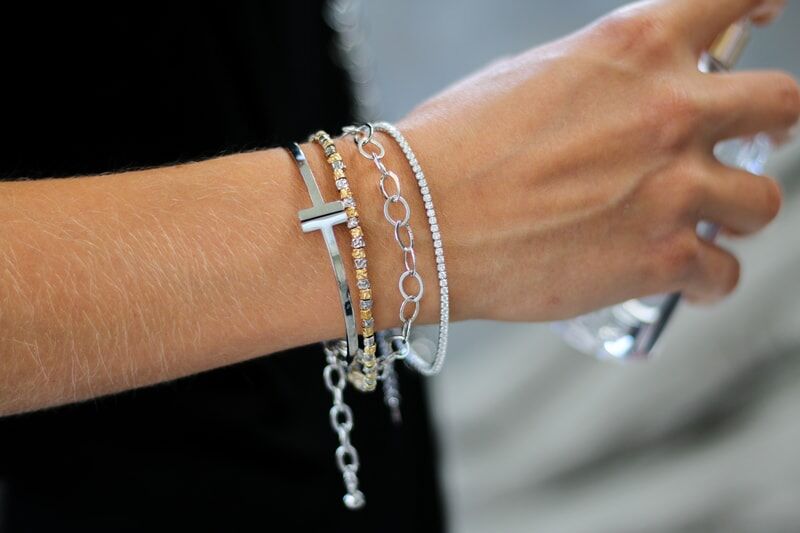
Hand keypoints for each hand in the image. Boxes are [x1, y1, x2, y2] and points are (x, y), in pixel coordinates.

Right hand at [395, 0, 799, 321]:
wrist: (413, 220)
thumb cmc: (452, 148)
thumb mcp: (530, 78)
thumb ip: (600, 81)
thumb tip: (625, 97)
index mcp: (634, 46)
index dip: (759, 5)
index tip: (763, 17)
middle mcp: (670, 110)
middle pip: (782, 105)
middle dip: (767, 124)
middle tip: (744, 141)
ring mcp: (672, 188)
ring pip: (763, 202)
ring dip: (735, 212)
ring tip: (699, 224)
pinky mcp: (660, 260)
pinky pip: (723, 273)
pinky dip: (705, 278)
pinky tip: (680, 277)